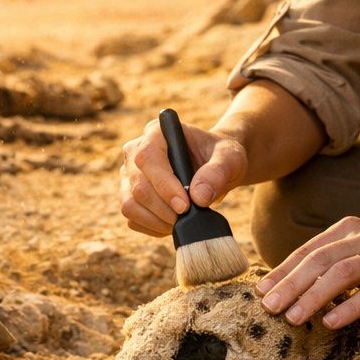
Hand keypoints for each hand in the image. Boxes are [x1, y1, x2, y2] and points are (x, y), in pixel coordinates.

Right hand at [119, 117, 247, 235]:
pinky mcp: (129, 196)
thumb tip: (198, 197)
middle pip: (138, 186)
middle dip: (164, 209)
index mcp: (156, 132)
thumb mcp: (230, 158)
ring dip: (157, 221)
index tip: (185, 205)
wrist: (217, 167)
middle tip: (188, 217)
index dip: (164, 185)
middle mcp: (135, 151)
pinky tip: (173, 223)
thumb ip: (217, 172)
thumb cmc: (221, 157)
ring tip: (182, 222)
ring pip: (130, 204)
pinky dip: (153, 227)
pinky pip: (133, 219)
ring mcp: (129, 175)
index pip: (147, 158)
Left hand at [256, 214, 359, 328]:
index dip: (283, 270)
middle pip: (318, 260)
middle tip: (267, 307)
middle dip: (289, 284)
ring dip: (312, 296)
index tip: (261, 290)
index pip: (309, 250)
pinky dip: (349, 307)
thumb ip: (340, 256)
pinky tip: (330, 322)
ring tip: (292, 318)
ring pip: (339, 274)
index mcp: (350, 229)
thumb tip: (303, 281)